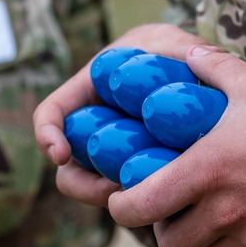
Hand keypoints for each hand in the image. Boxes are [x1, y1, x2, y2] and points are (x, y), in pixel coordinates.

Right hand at [33, 23, 210, 206]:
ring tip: (151, 193)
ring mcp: (114, 160)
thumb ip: (181, 49)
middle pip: (69, 170)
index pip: (52, 113)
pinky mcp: (136, 180)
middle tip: (119, 187)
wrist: (194, 79)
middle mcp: (94, 132)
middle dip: (86, 186)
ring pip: (99, 191)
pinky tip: (174, 199)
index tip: (61, 154)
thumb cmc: (174, 54)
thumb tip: (199, 58)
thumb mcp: (174, 44)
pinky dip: (146, 202)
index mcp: (89, 92)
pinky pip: (133, 199)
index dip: (46, 134)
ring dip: (117, 198)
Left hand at [107, 44, 245, 246]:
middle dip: (159, 228)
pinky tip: (240, 218)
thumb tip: (187, 51)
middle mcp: (222, 210)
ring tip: (203, 210)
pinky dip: (229, 244)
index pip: (140, 206)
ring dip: (195, 236)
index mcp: (206, 170)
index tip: (123, 196)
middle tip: (166, 207)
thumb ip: (213, 69)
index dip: (122, 206)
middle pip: (166, 243)